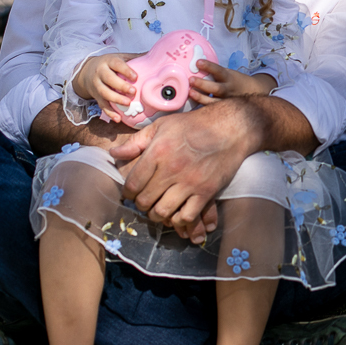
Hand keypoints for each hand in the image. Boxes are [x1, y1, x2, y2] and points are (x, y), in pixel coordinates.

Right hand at [73, 53, 139, 122]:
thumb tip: (158, 57)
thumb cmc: (110, 64)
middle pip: (109, 79)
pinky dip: (110, 113)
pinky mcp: (97, 97)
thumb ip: (136, 58)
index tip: (135, 77)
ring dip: (116, 99)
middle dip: (121, 86)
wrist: (87, 71)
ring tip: (128, 103)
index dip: (125, 70)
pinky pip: (102, 105)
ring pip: (104, 93)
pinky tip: (118, 118)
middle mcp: (100, 73)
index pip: (116, 64)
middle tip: (133, 92)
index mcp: (108, 61)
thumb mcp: (120, 57)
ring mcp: (97, 86)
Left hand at [111, 99, 258, 230]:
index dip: (128, 192)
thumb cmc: (195, 124)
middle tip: (145, 201)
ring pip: (163, 212)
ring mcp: (190, 182)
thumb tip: (114, 153)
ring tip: (159, 209)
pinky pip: (187, 216)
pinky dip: (179, 220)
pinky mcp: (206, 191)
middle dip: (141, 204)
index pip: (132, 183)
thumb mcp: (162, 125)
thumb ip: (137, 141)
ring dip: (157, 215)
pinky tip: (178, 213)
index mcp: (158, 152)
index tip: (131, 193)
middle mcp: (171, 169)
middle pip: (145, 201)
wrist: (231, 127)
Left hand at [188, 60, 275, 104]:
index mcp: (230, 77)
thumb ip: (216, 73)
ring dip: (201, 97)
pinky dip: (203, 107)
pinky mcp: (224, 109)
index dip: (209, 66)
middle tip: (191, 79)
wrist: (254, 93)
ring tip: (190, 93)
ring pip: (213, 101)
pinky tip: (193, 104)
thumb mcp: (229, 74)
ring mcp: (226, 100)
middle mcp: (228, 89)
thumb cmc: (236, 81)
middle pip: (216, 88)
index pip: (219, 70)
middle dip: (203, 84)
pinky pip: (212, 109)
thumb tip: (195, 66)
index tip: (198, 62)